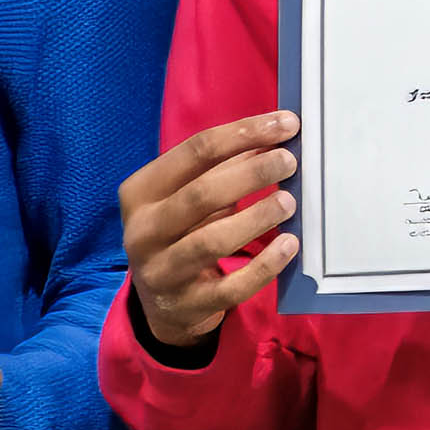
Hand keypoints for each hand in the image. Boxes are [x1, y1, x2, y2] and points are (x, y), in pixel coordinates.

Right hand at [121, 110, 300, 351]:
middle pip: (201, 193)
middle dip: (252, 173)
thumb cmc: (182, 235)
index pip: (194, 152)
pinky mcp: (187, 305)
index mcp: (140, 193)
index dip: (243, 134)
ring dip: (256, 218)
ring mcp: (161, 271)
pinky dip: (264, 266)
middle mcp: (142, 231)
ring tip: (289, 202)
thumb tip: (274, 138)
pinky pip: (231, 287)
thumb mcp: (188, 198)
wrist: (162, 306)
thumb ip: (223, 169)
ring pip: (212, 241)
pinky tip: (288, 246)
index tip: (286, 124)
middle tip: (289, 163)